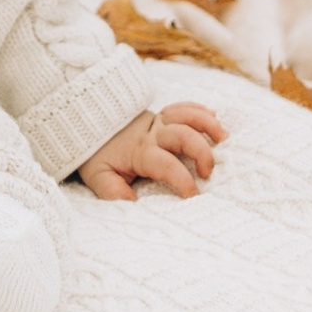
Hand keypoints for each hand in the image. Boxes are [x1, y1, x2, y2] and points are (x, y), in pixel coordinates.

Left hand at [80, 103, 227, 201]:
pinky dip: (200, 110)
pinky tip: (214, 118)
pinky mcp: (162, 115)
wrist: (88, 122)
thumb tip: (133, 204)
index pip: (165, 163)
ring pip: (187, 114)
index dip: (181, 179)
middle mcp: (152, 133)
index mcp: (140, 151)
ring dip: (207, 124)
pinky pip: (184, 106)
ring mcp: (158, 121)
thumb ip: (113, 192)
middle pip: (182, 133)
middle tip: (208, 172)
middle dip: (200, 151)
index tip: (193, 196)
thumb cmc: (97, 154)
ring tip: (224, 137)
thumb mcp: (98, 176)